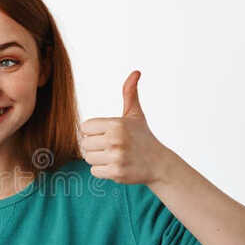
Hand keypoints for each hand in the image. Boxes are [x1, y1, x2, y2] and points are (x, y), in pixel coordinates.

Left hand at [79, 71, 177, 185]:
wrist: (159, 163)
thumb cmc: (143, 137)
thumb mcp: (135, 114)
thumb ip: (130, 93)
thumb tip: (135, 72)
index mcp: (116, 124)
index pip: (86, 127)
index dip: (93, 132)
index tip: (105, 134)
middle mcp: (116, 140)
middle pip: (85, 144)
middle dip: (94, 146)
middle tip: (109, 147)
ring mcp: (116, 157)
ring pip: (88, 158)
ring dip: (97, 158)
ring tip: (112, 155)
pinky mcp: (116, 172)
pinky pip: (94, 171)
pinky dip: (102, 170)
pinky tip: (114, 165)